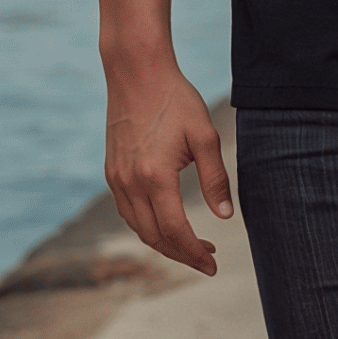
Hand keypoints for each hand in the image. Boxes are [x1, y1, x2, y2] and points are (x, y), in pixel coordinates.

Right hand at [102, 63, 231, 275]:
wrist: (137, 74)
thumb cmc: (177, 101)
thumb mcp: (205, 137)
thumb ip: (215, 179)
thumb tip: (226, 217)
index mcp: (155, 177)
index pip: (175, 230)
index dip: (195, 252)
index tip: (213, 263)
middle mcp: (129, 183)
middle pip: (153, 237)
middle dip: (181, 254)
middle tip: (208, 259)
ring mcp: (116, 179)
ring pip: (137, 227)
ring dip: (164, 242)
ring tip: (193, 244)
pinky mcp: (111, 172)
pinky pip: (127, 212)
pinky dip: (147, 226)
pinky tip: (168, 222)